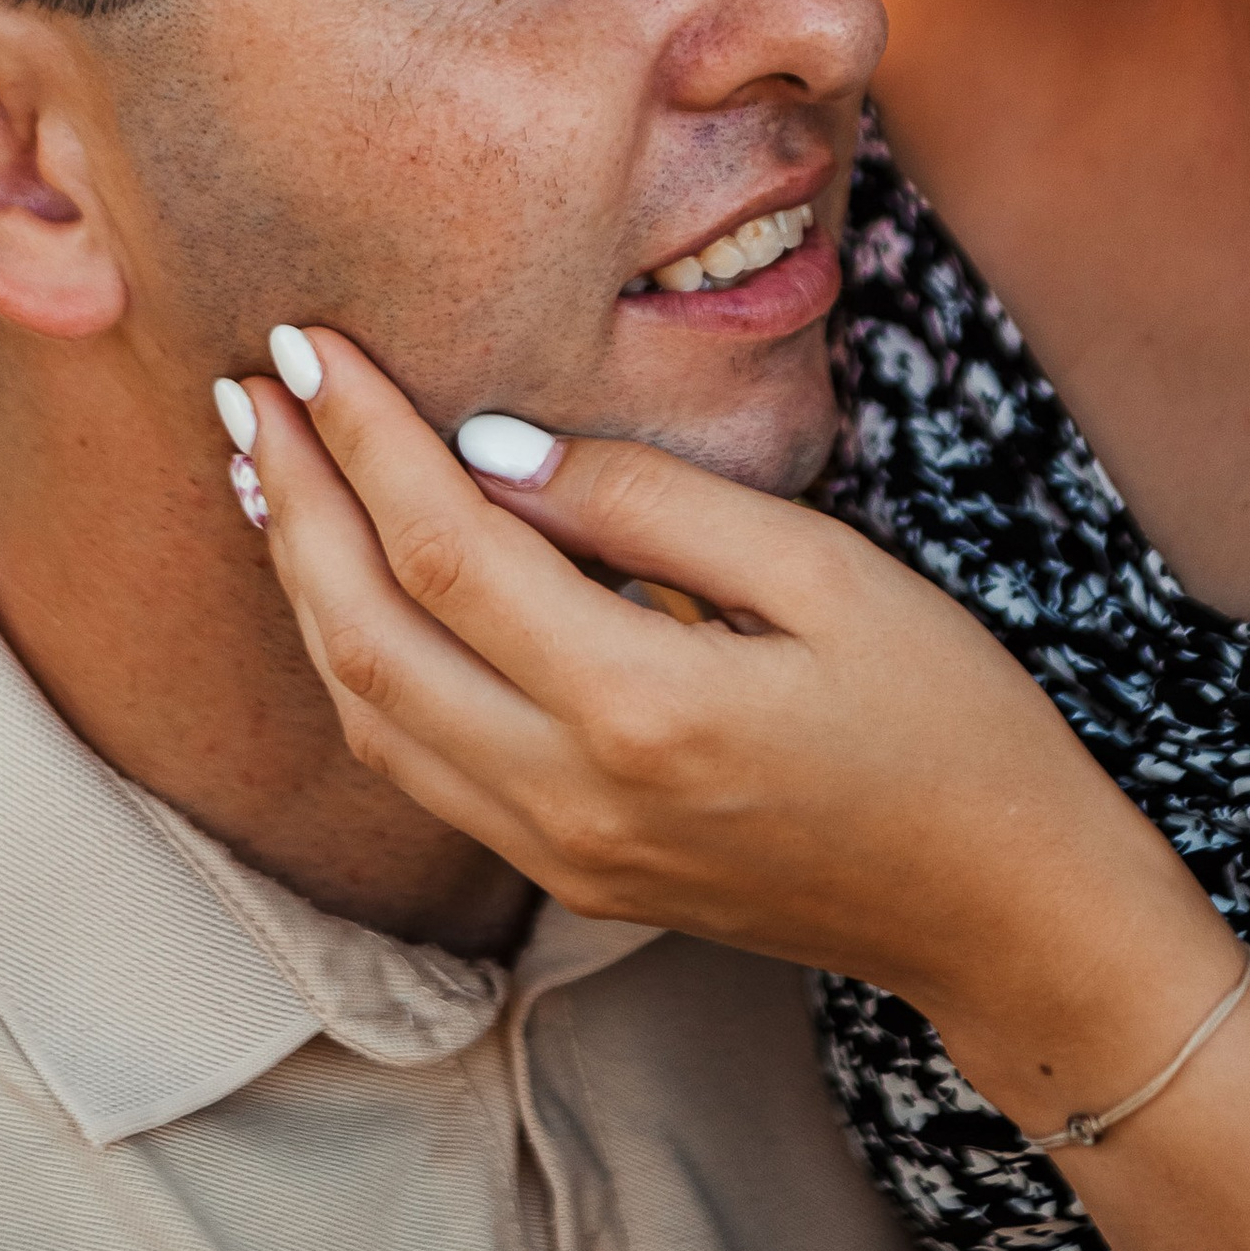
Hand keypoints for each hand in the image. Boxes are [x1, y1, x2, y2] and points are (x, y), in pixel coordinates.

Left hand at [236, 333, 1229, 1099]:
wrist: (1000, 909)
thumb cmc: (946, 719)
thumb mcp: (826, 573)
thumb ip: (647, 504)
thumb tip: (489, 448)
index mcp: (642, 707)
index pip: (445, 549)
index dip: (363, 436)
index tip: (311, 341)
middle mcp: (573, 798)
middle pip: (366, 638)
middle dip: (296, 502)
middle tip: (250, 386)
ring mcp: (561, 855)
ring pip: (368, 716)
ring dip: (302, 587)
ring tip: (268, 470)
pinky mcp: (569, 878)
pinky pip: (417, 766)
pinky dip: (357, 663)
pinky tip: (344, 588)